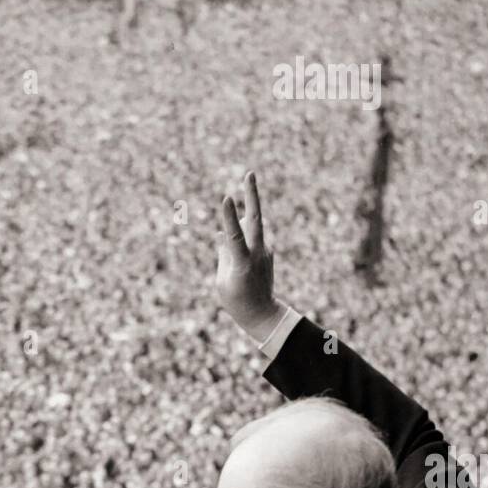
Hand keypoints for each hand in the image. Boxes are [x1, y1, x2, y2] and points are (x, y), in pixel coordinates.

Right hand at [216, 171, 280, 338]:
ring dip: (247, 211)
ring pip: (253, 227)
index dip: (229, 217)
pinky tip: (243, 255)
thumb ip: (223, 254)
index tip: (226, 198)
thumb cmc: (236, 300)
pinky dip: (243, 240)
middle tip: (249, 173)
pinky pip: (250, 242)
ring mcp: (264, 252)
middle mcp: (257, 254)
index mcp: (242, 263)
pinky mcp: (267, 253)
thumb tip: (221, 234)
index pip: (234, 236)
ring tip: (246, 192)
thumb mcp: (223, 280)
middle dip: (252, 196)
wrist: (262, 314)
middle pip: (255, 220)